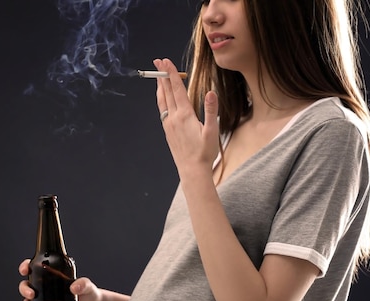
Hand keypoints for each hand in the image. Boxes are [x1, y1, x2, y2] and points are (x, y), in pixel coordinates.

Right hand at [18, 259, 102, 300]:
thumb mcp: (87, 286)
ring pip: (27, 300)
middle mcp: (45, 287)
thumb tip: (74, 287)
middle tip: (32, 295)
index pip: (34, 268)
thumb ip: (83, 284)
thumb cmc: (89, 294)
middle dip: (24, 289)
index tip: (25, 270)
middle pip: (26, 285)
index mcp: (52, 276)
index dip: (25, 267)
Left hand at [154, 58, 219, 178]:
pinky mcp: (167, 131)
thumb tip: (211, 93)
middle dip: (162, 75)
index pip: (177, 89)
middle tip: (157, 61)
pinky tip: (162, 98)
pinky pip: (162, 110)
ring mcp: (168, 124)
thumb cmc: (204, 152)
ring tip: (157, 76)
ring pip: (162, 100)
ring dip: (160, 86)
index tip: (166, 61)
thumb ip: (211, 111)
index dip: (171, 74)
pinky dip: (161, 99)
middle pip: (167, 92)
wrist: (192, 170)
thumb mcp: (212, 131)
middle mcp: (174, 118)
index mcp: (185, 115)